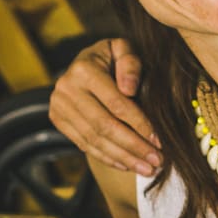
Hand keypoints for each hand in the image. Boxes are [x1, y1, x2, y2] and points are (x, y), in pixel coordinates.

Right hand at [49, 38, 159, 175]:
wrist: (83, 62)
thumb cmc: (111, 57)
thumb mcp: (123, 48)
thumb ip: (130, 63)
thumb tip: (129, 88)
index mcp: (84, 69)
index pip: (116, 103)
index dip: (140, 124)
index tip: (159, 140)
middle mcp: (67, 89)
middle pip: (104, 126)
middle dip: (133, 147)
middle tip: (157, 162)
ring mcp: (59, 106)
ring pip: (94, 140)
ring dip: (123, 158)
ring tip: (147, 169)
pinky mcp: (58, 120)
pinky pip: (84, 144)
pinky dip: (107, 158)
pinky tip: (127, 165)